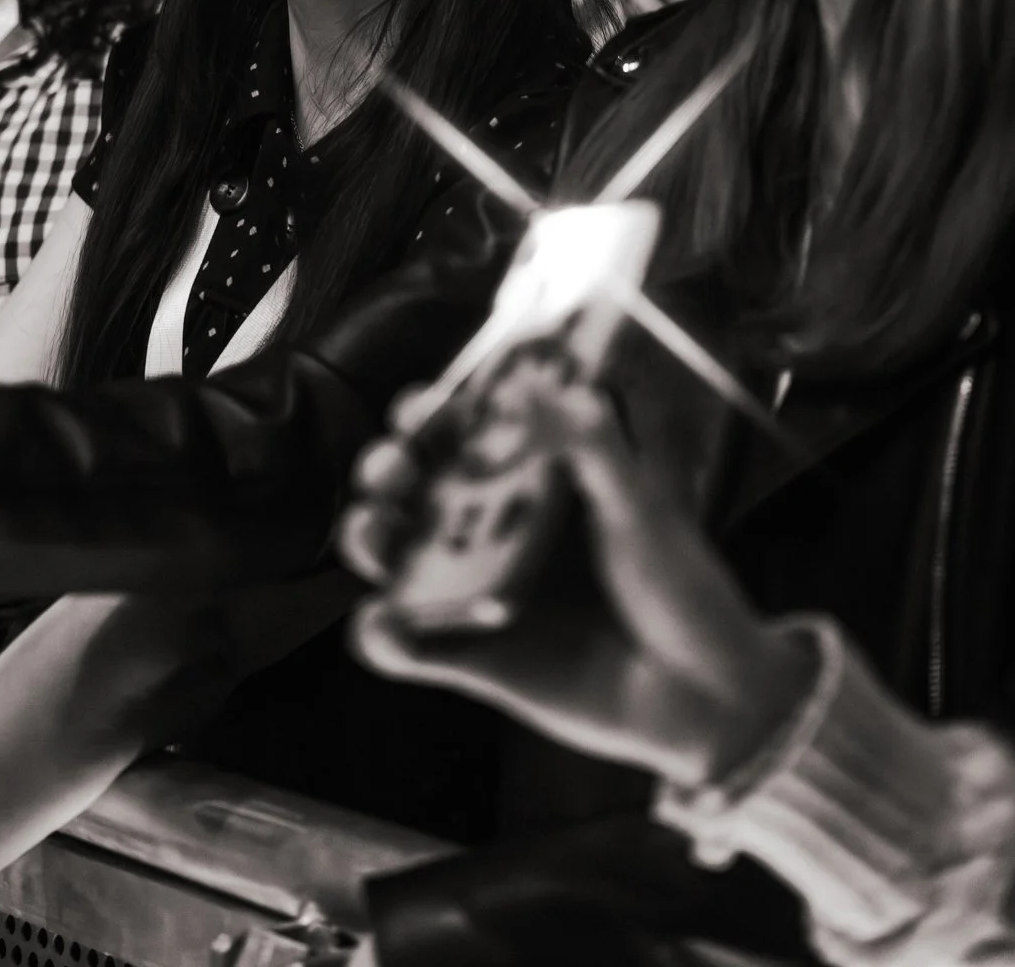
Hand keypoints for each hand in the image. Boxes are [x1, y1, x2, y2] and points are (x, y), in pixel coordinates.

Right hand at [341, 386, 814, 789]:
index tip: (430, 406)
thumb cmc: (682, 586)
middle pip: (411, 486)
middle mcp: (492, 531)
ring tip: (374, 530)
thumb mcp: (641, 508)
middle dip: (387, 465)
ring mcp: (476, 595)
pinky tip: (385, 618)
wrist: (710, 695)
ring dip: (366, 535)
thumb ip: (595, 448)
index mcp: (531, 482)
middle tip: (396, 465)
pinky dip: (380, 634)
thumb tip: (555, 382)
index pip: (462, 431)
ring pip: (393, 557)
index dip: (432, 413)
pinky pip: (406, 647)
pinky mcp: (472, 660)